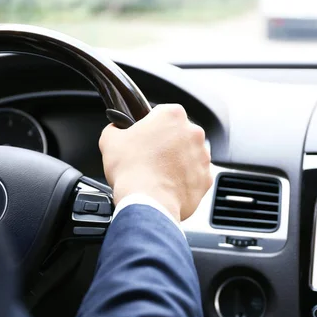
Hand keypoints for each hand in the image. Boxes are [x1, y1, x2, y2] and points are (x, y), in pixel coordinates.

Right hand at [99, 104, 212, 221]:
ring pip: (188, 155)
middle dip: (167, 144)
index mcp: (172, 115)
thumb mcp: (110, 140)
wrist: (147, 203)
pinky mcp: (206, 178)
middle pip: (178, 134)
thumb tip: (117, 130)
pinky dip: (184, 181)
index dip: (151, 126)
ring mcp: (203, 156)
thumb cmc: (131, 170)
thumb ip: (115, 128)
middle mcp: (193, 132)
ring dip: (176, 162)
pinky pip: (195, 176)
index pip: (162, 113)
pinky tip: (167, 186)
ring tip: (158, 175)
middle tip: (149, 158)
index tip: (144, 138)